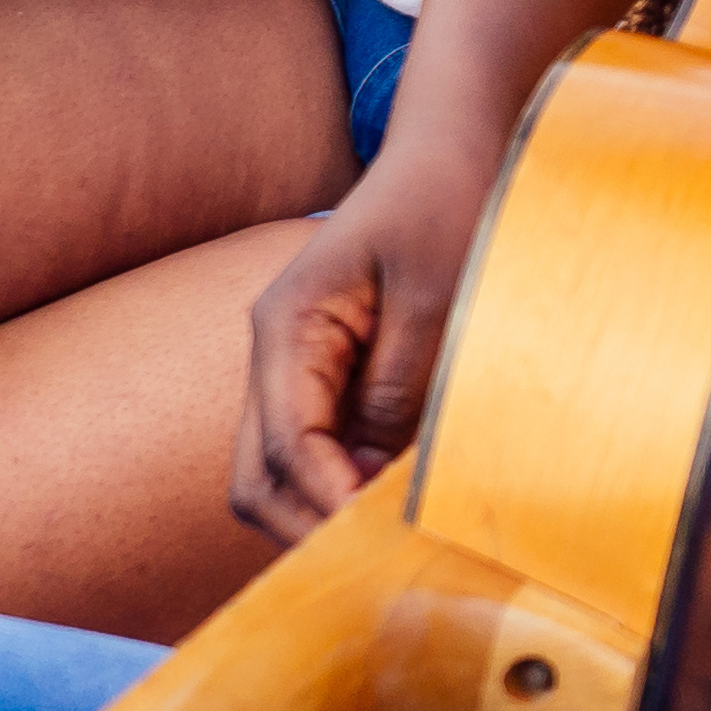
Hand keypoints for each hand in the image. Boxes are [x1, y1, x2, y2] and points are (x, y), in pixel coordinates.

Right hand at [233, 173, 475, 542]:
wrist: (449, 149)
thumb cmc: (445, 203)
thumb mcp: (432, 293)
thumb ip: (400, 384)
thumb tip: (377, 473)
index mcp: (287, 326)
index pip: (288, 446)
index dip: (328, 502)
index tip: (377, 540)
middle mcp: (276, 355)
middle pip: (261, 476)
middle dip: (309, 527)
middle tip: (382, 561)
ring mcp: (297, 369)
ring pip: (284, 471)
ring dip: (326, 511)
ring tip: (397, 537)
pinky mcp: (332, 375)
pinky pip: (322, 448)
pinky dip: (349, 483)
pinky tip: (402, 498)